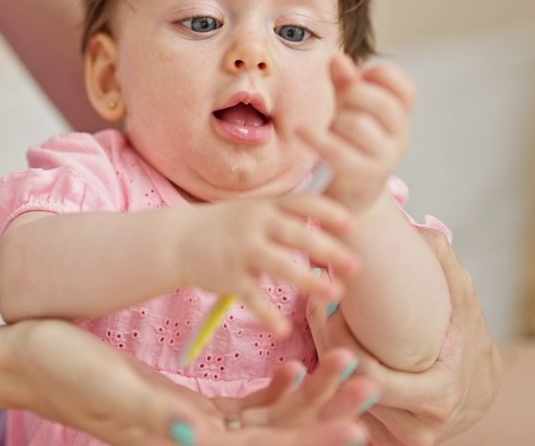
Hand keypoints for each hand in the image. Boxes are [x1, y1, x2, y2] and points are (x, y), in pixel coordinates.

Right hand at [12, 319, 374, 445]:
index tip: (355, 421)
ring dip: (309, 396)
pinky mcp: (184, 407)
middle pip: (277, 436)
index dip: (310, 437)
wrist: (26, 360)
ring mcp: (192, 426)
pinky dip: (272, 390)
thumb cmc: (59, 370)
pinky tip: (289, 366)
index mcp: (181, 443)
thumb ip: (156, 414)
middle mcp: (193, 440)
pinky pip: (243, 409)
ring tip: (346, 365)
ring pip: (268, 421)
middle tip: (368, 380)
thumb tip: (198, 433)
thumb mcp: (109, 388)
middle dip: (325, 411)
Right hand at [175, 193, 359, 334]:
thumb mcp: (256, 210)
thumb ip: (287, 215)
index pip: (302, 203)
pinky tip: (282, 331)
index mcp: (267, 206)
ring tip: (333, 294)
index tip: (352, 225)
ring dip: (308, 280)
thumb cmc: (227, 226)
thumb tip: (334, 219)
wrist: (178, 239)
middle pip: (296, 234)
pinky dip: (267, 315)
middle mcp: (255, 224)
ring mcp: (242, 250)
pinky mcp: (229, 276)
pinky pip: (252, 296)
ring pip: (279, 265)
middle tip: (355, 266)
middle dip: (327, 249)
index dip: (328, 213)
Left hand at [298, 57, 414, 210]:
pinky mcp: (363, 177)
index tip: (362, 76)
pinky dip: (316, 139)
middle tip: (340, 101)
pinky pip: (339, 152)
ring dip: (336, 122)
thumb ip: (345, 82)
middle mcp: (400, 137)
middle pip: (382, 104)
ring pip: (357, 125)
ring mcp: (385, 159)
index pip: (406, 89)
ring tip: (331, 128)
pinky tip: (299, 131)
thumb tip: (337, 57)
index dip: (384, 75)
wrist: (351, 196)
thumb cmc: (350, 143)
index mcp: (401, 117)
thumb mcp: (350, 109)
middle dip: (354, 95)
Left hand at [306, 228, 499, 444]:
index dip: (340, 342)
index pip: (372, 377)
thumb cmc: (468, 339)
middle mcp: (417, 427)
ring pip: (343, 406)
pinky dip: (331, 387)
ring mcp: (399, 439)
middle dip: (324, 348)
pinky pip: (346, 417)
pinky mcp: (386, 443)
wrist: (482, 388)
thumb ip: (444, 262)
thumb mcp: (464, 299)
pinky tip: (317, 354)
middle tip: (311, 307)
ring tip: (310, 326)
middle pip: (349, 391)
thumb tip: (417, 225)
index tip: (324, 304)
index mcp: (437, 395)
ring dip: (322, 369)